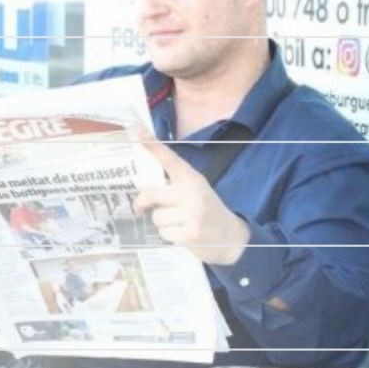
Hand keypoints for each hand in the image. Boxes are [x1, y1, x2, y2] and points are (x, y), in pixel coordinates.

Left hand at [132, 129, 250, 264]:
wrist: (231, 236)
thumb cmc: (205, 209)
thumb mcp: (194, 190)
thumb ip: (172, 185)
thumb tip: (140, 185)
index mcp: (192, 178)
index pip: (169, 159)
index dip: (152, 145)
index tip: (137, 131)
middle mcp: (192, 192)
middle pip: (151, 194)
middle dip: (142, 202)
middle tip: (140, 207)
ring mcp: (193, 213)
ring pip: (156, 217)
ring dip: (162, 223)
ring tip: (178, 223)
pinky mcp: (191, 233)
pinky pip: (164, 234)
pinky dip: (169, 236)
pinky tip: (183, 234)